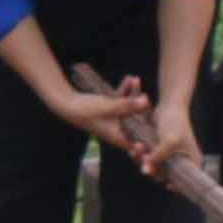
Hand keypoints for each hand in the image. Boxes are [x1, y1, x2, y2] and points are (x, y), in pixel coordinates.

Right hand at [33, 61, 148, 142]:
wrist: (66, 104)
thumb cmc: (86, 110)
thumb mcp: (110, 106)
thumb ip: (128, 104)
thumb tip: (146, 101)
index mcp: (118, 137)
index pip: (138, 143)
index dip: (149, 140)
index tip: (156, 130)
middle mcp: (117, 131)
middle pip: (135, 122)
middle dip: (141, 108)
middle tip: (147, 97)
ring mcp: (113, 120)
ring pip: (128, 109)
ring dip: (132, 94)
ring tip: (136, 81)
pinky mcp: (108, 111)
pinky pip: (120, 102)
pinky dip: (124, 92)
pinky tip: (129, 78)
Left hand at [138, 97, 200, 182]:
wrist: (170, 105)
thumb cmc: (175, 122)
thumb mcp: (169, 142)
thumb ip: (158, 157)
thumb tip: (145, 171)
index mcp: (192, 162)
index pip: (185, 182)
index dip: (175, 185)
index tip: (164, 183)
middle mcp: (182, 162)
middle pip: (165, 175)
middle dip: (152, 168)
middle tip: (143, 155)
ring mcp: (170, 157)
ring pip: (154, 167)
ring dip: (143, 160)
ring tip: (137, 147)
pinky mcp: (159, 151)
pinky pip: (149, 159)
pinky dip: (141, 155)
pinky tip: (135, 147)